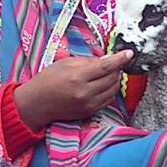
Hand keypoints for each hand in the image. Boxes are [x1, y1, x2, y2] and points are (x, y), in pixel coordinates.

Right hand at [14, 50, 132, 128]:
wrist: (37, 103)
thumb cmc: (48, 80)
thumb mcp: (65, 63)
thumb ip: (88, 61)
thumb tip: (107, 60)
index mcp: (78, 78)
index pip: (106, 67)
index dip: (120, 59)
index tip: (130, 53)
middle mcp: (85, 93)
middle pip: (112, 78)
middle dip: (116, 68)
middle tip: (112, 62)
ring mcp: (89, 105)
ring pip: (113, 90)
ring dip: (114, 79)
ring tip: (106, 73)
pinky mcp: (90, 112)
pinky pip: (108, 100)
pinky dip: (110, 90)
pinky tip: (102, 85)